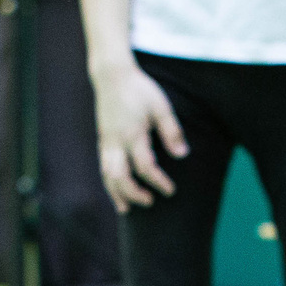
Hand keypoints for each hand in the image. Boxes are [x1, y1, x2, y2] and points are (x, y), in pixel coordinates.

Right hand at [95, 63, 186, 210]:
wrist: (112, 75)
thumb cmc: (140, 89)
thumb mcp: (161, 106)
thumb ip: (171, 131)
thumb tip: (183, 156)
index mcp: (133, 133)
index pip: (145, 166)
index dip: (158, 181)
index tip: (170, 190)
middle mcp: (116, 141)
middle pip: (120, 176)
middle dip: (133, 193)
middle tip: (150, 202)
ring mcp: (106, 141)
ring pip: (107, 175)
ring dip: (116, 193)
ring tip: (126, 210)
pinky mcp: (102, 140)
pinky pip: (103, 167)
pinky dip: (109, 183)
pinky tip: (116, 192)